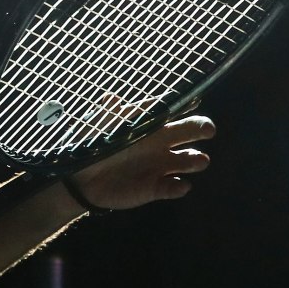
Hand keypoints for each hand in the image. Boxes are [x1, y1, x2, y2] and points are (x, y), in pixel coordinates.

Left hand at [65, 113, 215, 211]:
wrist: (80, 179)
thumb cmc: (91, 146)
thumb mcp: (96, 128)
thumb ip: (106, 115)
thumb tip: (112, 99)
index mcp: (149, 125)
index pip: (172, 112)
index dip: (185, 106)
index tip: (194, 102)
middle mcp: (161, 144)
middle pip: (188, 132)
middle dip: (200, 129)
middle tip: (208, 129)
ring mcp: (160, 166)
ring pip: (188, 161)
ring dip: (195, 160)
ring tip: (198, 160)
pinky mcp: (155, 188)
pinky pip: (173, 188)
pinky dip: (179, 187)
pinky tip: (180, 186)